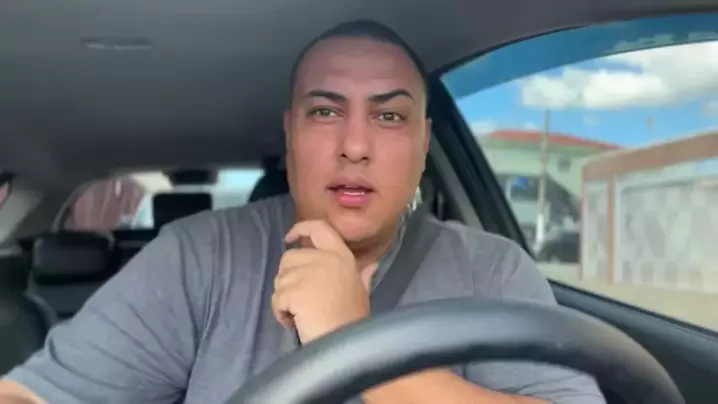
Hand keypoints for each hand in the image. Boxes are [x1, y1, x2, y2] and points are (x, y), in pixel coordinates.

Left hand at [272, 220, 377, 343]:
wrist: (346, 345)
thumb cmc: (354, 321)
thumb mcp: (362, 294)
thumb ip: (363, 276)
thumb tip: (372, 265)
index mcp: (342, 256)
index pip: (319, 228)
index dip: (301, 229)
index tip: (290, 238)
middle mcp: (326, 259)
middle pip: (289, 257)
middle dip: (287, 279)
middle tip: (300, 300)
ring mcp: (310, 273)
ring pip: (280, 279)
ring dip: (284, 299)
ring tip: (301, 315)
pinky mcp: (296, 290)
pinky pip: (277, 298)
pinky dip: (281, 313)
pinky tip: (294, 322)